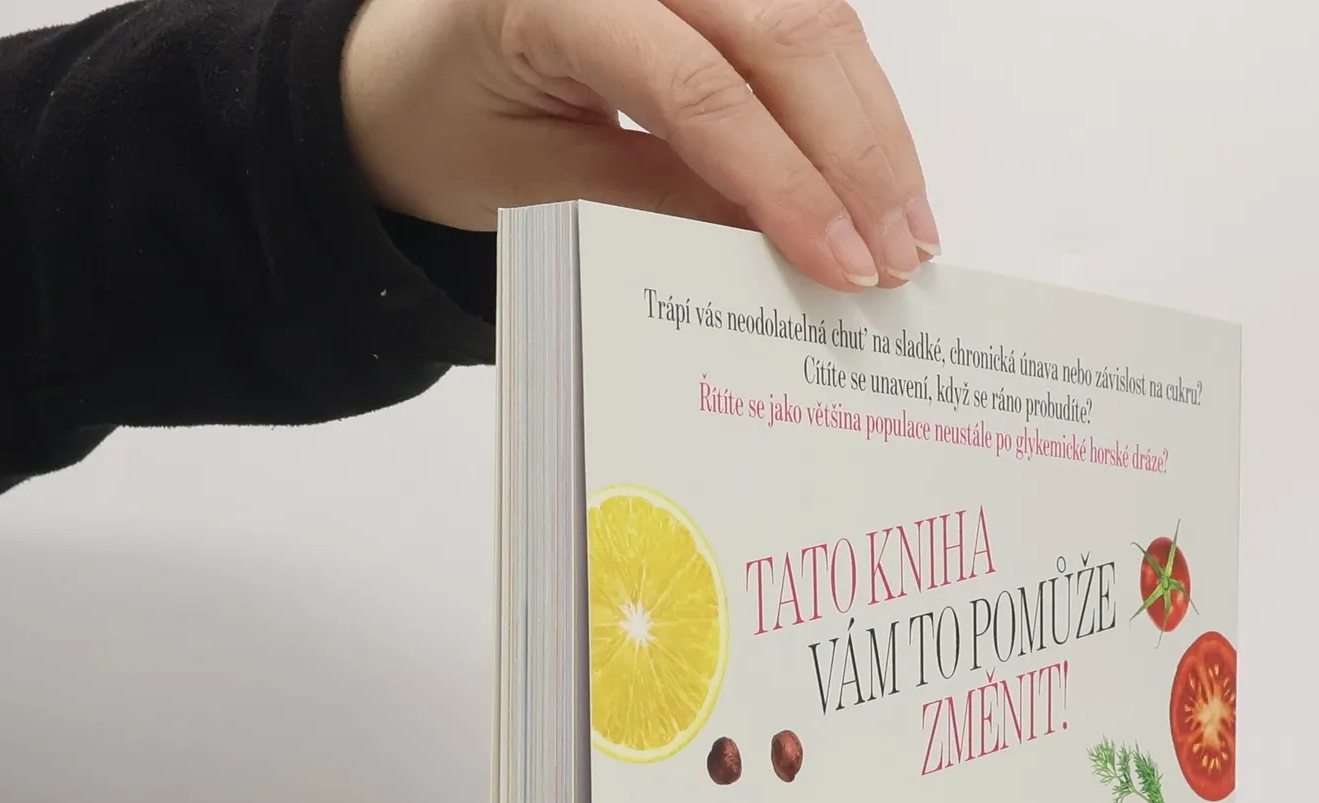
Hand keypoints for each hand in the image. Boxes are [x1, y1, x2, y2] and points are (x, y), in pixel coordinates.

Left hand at [342, 0, 938, 290]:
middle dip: (857, 152)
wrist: (408, 66)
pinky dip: (853, 100)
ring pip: (813, 16)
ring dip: (873, 126)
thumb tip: (779, 244)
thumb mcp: (536, 184)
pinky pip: (803, 18)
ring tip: (910, 227)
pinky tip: (882, 172)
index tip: (842, 261)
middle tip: (902, 255)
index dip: (785, 180)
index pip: (698, 85)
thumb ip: (655, 200)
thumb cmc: (453, 120)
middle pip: (782, 30)